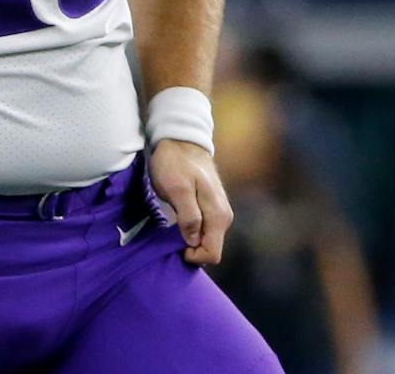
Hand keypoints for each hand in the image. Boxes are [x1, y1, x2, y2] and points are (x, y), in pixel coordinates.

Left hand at [148, 138, 233, 264]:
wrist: (181, 140)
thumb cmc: (175, 163)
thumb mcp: (177, 188)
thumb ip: (189, 215)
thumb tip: (194, 240)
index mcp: (218, 215)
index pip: (212, 253)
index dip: (193, 255)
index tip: (174, 243)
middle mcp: (224, 216)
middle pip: (211, 249)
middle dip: (191, 249)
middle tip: (170, 233)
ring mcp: (219, 212)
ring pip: (207, 240)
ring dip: (190, 239)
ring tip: (172, 224)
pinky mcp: (212, 208)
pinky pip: (204, 231)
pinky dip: (191, 231)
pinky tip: (178, 220)